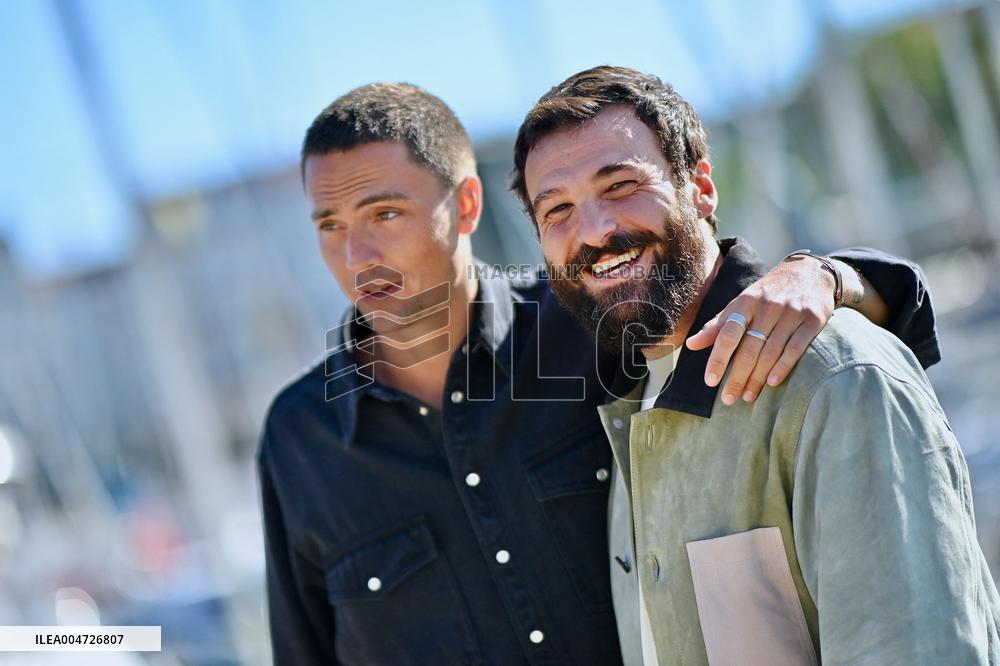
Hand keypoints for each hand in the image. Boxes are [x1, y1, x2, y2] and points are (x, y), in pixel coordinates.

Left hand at [685, 256, 835, 404]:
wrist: (809, 272)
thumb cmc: (767, 293)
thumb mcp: (741, 303)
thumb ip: (717, 325)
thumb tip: (691, 344)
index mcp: (746, 301)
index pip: (728, 333)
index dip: (718, 358)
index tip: (711, 381)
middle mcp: (768, 306)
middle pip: (749, 348)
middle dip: (737, 377)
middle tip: (728, 399)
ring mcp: (792, 313)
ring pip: (771, 352)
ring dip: (757, 378)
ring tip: (748, 397)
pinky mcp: (813, 320)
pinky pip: (796, 348)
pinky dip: (783, 367)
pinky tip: (772, 383)